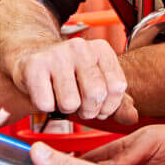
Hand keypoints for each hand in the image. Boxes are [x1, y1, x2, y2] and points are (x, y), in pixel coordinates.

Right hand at [11, 38, 129, 120]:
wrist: (32, 60)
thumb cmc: (69, 75)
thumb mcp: (98, 84)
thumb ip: (118, 102)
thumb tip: (132, 117)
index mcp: (101, 49)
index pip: (117, 86)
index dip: (109, 106)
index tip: (99, 105)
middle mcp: (80, 47)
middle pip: (96, 94)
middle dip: (88, 110)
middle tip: (80, 105)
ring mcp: (56, 54)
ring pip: (70, 103)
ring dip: (65, 109)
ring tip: (61, 96)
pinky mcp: (34, 66)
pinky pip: (46, 104)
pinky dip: (46, 107)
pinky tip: (46, 93)